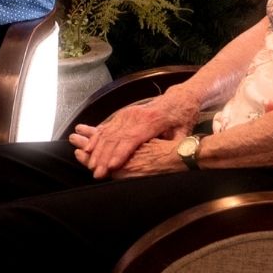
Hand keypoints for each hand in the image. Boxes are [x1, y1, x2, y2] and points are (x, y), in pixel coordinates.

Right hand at [69, 81, 201, 178]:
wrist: (178, 99)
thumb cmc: (182, 118)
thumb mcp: (184, 132)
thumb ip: (176, 145)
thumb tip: (172, 158)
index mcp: (152, 121)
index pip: (132, 140)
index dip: (120, 154)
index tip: (111, 167)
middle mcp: (136, 116)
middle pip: (116, 138)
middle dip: (104, 157)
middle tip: (97, 173)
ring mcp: (128, 114)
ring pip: (108, 133)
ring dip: (98, 150)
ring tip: (91, 165)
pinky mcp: (124, 114)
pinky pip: (107, 127)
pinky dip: (96, 139)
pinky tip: (88, 149)